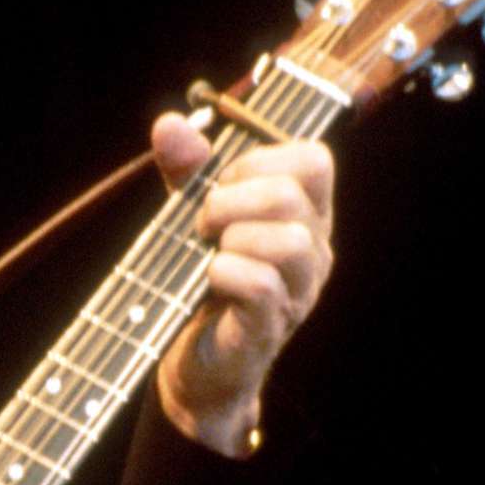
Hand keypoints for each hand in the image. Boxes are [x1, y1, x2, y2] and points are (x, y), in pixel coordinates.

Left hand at [149, 111, 334, 455]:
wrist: (197, 362)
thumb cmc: (203, 281)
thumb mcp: (194, 215)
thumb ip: (188, 169)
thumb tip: (171, 122)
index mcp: (306, 214)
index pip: (314, 159)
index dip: (259, 158)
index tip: (219, 183)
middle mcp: (314, 250)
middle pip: (292, 194)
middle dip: (232, 197)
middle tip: (202, 222)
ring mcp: (299, 291)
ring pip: (292, 239)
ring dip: (233, 234)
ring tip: (208, 250)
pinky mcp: (271, 326)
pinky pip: (262, 283)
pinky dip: (225, 271)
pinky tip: (208, 277)